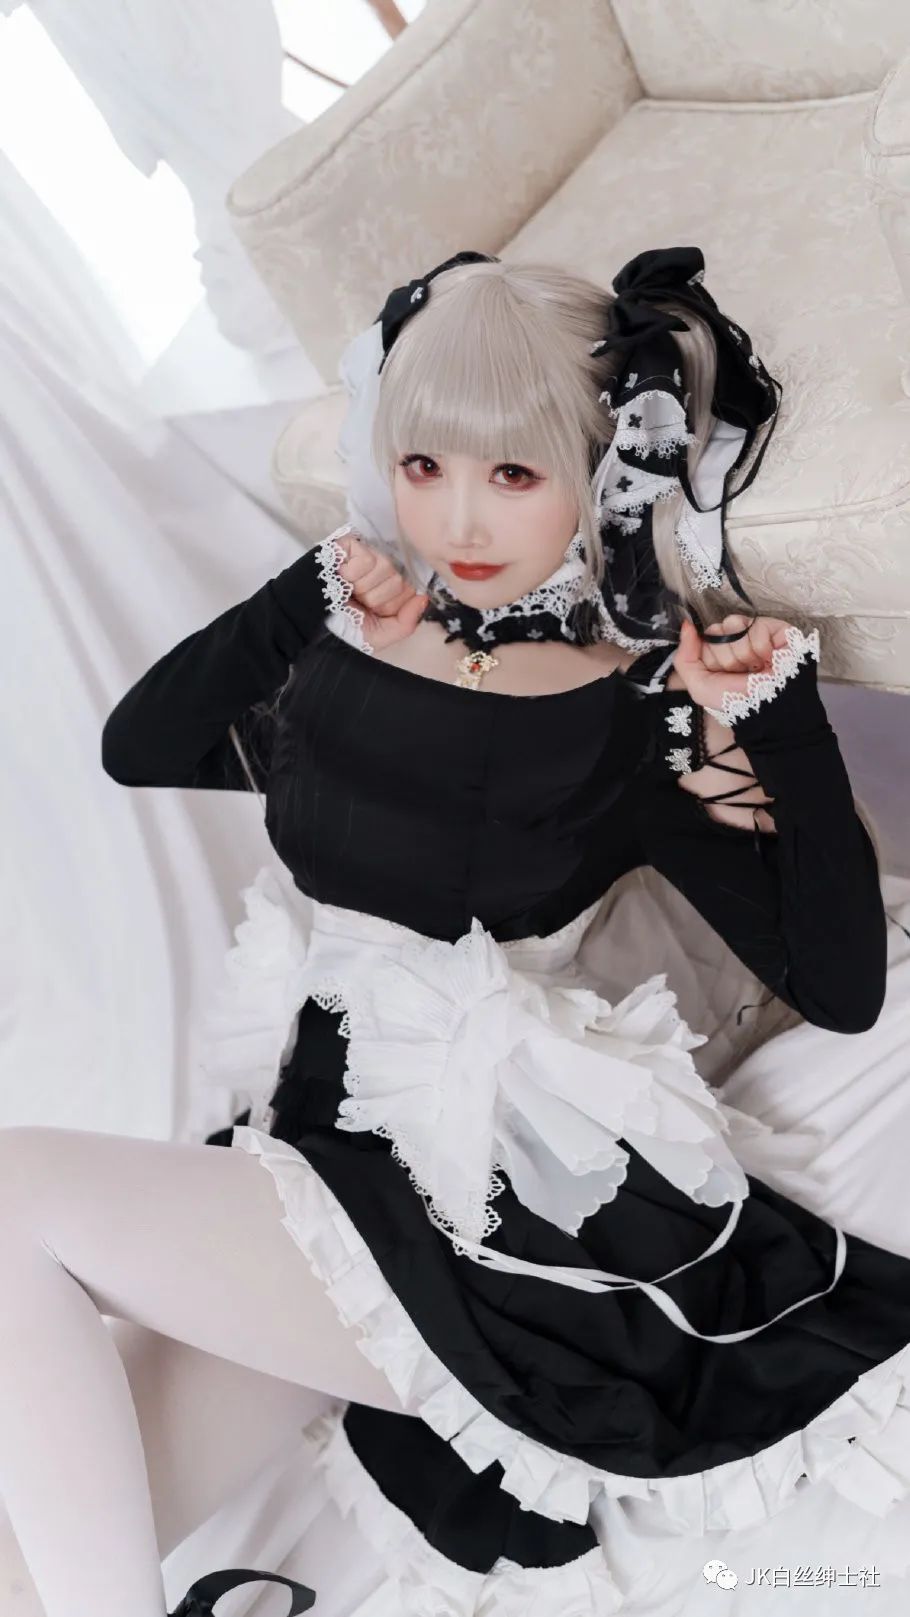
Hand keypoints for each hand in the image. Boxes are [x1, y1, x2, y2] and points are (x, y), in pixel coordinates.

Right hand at [337, 532, 428, 651]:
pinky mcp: (351, 544)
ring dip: (363, 587)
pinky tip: (341, 578)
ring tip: (347, 590)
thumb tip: (423, 599)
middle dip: (376, 598)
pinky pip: (368, 559)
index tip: (371, 611)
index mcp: (390, 589)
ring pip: (386, 567)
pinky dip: (353, 575)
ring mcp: (367, 554)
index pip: (410, 591)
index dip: (391, 606)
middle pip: (399, 580)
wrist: (310, 622)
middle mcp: (382, 569)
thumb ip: (407, 623)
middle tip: (357, 601)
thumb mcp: (379, 635)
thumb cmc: (343, 628)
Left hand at [671, 613, 794, 710]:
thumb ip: (684, 657)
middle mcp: (734, 638)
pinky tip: (769, 660)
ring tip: (756, 667)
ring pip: (734, 625)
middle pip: (717, 630)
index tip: (724, 673)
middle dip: (727, 657)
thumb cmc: (736, 700)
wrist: (768, 707)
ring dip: (744, 653)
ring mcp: (753, 630)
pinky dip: (762, 649)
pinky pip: (756, 628)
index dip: (711, 657)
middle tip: (743, 672)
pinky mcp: (773, 627)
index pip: (704, 637)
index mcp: (717, 650)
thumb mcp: (700, 686)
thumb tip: (686, 625)